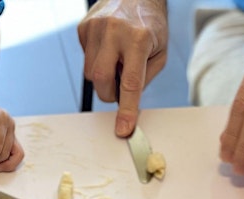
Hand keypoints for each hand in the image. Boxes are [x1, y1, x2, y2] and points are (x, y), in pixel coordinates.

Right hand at [78, 0, 167, 136]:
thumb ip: (144, 78)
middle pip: (101, 80)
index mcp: (139, 38)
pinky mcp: (83, 27)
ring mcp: (95, 28)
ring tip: (116, 59)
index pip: (131, 83)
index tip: (123, 129)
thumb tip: (125, 101)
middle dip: (108, 92)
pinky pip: (85, 58)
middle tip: (118, 87)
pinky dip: (96, 59)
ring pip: (90, 72)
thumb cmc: (150, 24)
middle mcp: (115, 31)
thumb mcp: (160, 52)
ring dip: (103, 75)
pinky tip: (107, 47)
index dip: (126, 109)